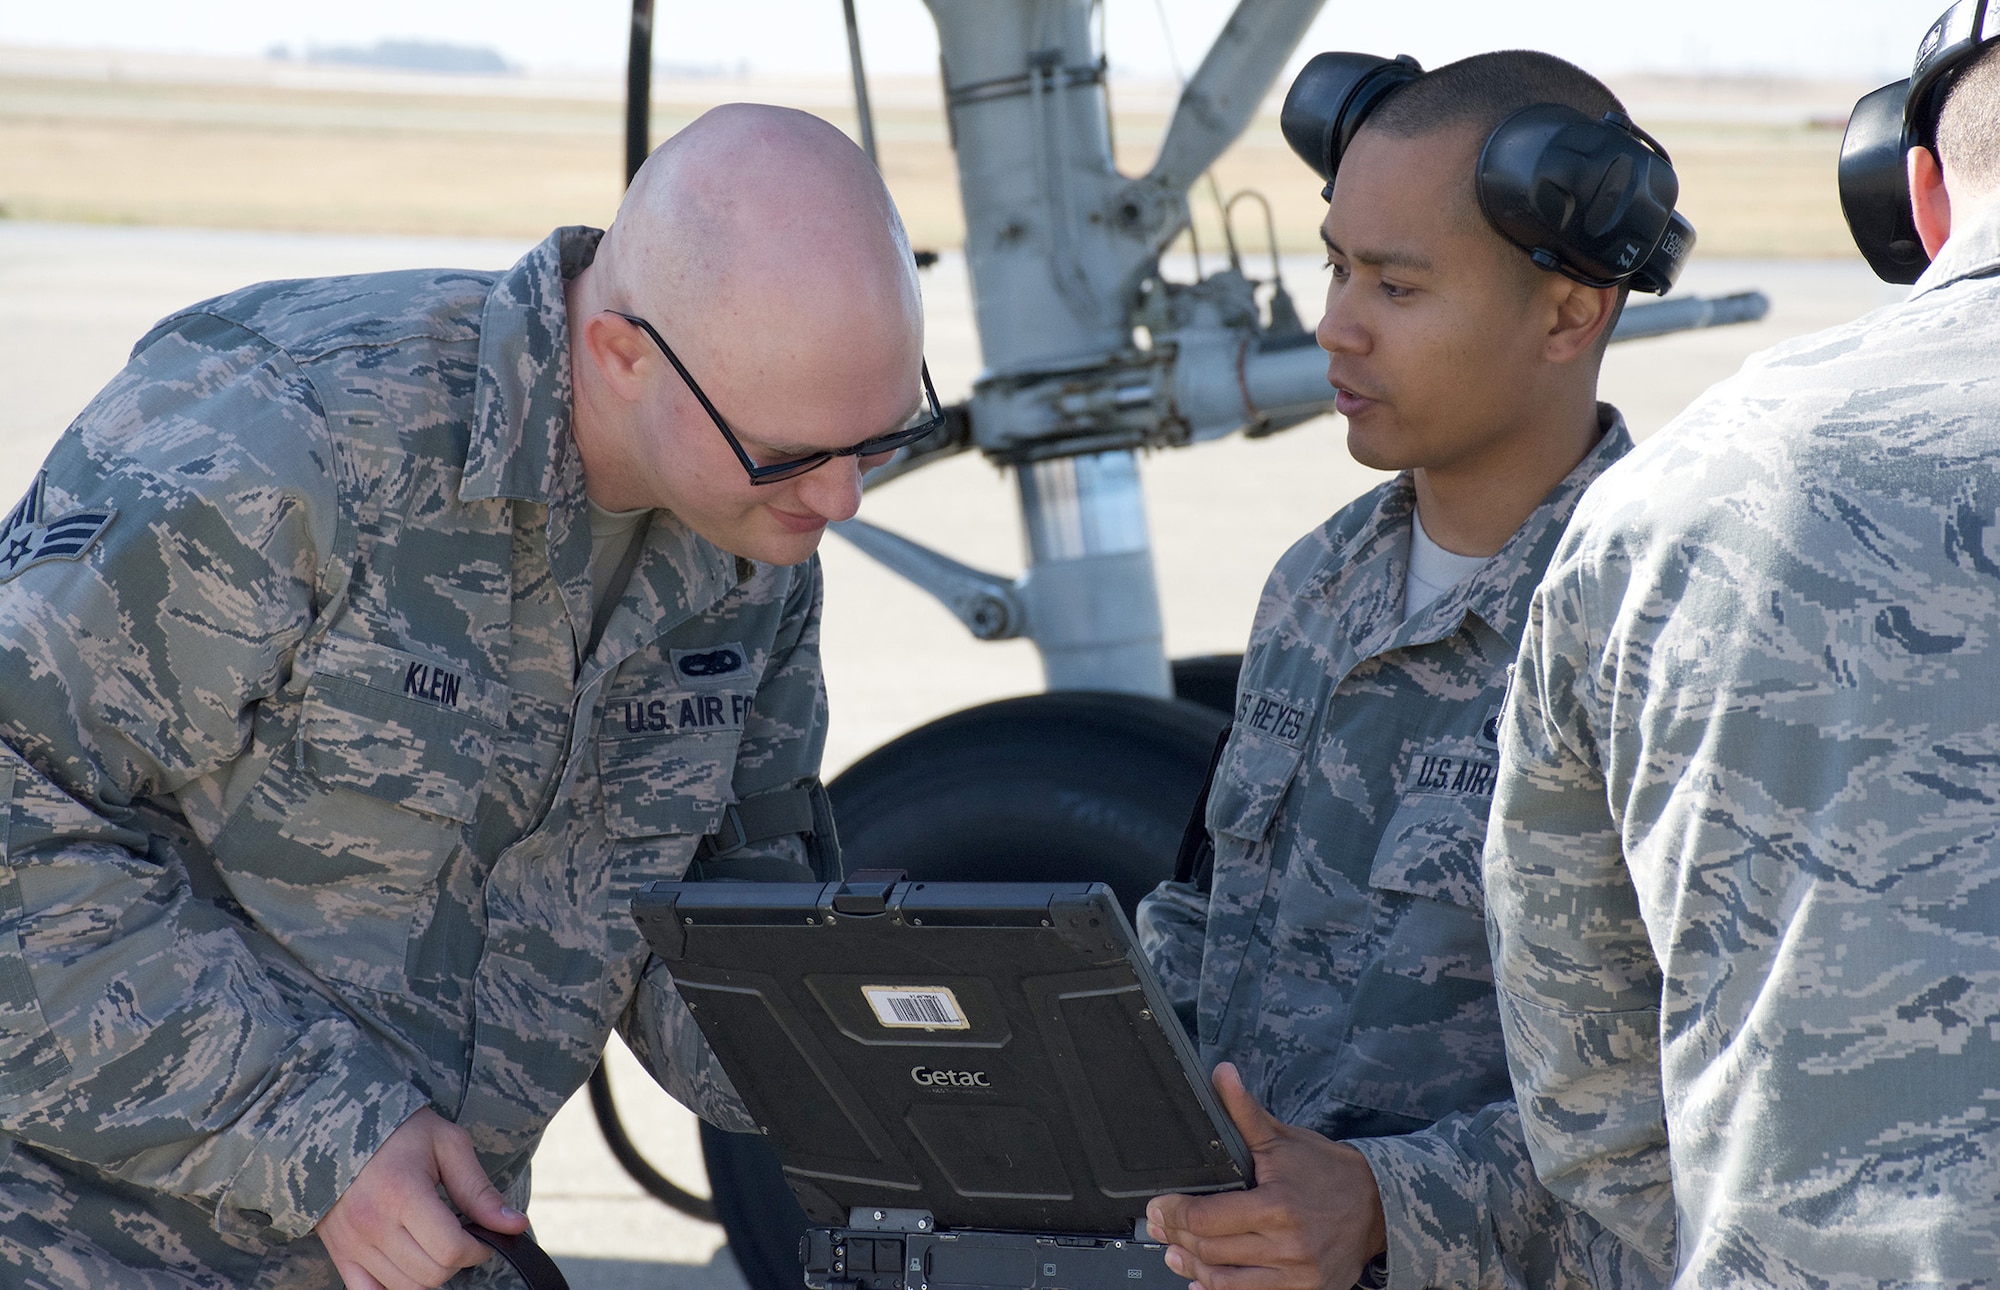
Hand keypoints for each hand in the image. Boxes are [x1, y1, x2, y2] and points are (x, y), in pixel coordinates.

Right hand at [315, 1108, 528, 1289]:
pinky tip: (409, 1267)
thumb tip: (517, 1225)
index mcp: (402, 1193)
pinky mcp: (339, 1254)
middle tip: (460, 1238)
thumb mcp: (448, 1146)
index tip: (483, 1236)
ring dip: (430, 1274)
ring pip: (406, 1288)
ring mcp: (352, 1243)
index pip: (451, 1249)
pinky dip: (395, 1289)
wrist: (340, 1128)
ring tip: (435, 1245)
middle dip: (457, 1261)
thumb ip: (480, 1191)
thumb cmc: (401, 1132)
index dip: (479, 1249)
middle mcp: (373, 1224)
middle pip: (431, 1274)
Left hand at [1146, 1063, 1387, 1289]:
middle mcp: (1287, 1243)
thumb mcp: (1283, 1138)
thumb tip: (1221, 1074)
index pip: (1208, 1217)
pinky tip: (1202, 1280)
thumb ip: (1245, 1111)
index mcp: (1277, 1204)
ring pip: (1225, 1280)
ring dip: (1193, 1267)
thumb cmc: (1327, 1170)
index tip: (1158, 1207)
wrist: (1377, 1205)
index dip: (1175, 1213)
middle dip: (1177, 1237)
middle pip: (1211, 1249)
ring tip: (1175, 1254)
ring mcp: (1297, 1273)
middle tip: (1159, 1229)